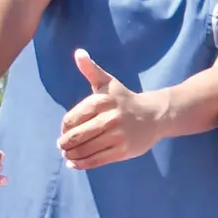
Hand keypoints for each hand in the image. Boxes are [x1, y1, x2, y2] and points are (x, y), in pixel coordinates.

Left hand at [58, 49, 164, 169]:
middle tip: (62, 147)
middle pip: (77, 136)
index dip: (64, 128)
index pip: (72, 119)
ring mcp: (117, 136)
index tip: (64, 131)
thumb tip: (79, 53)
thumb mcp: (108, 83)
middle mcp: (109, 118)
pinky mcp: (123, 150)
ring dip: (72, 155)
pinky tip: (74, 163)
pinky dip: (82, 164)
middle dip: (65, 144)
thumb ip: (90, 69)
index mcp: (101, 101)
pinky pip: (97, 159)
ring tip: (68, 155)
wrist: (155, 115)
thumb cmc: (125, 99)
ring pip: (86, 149)